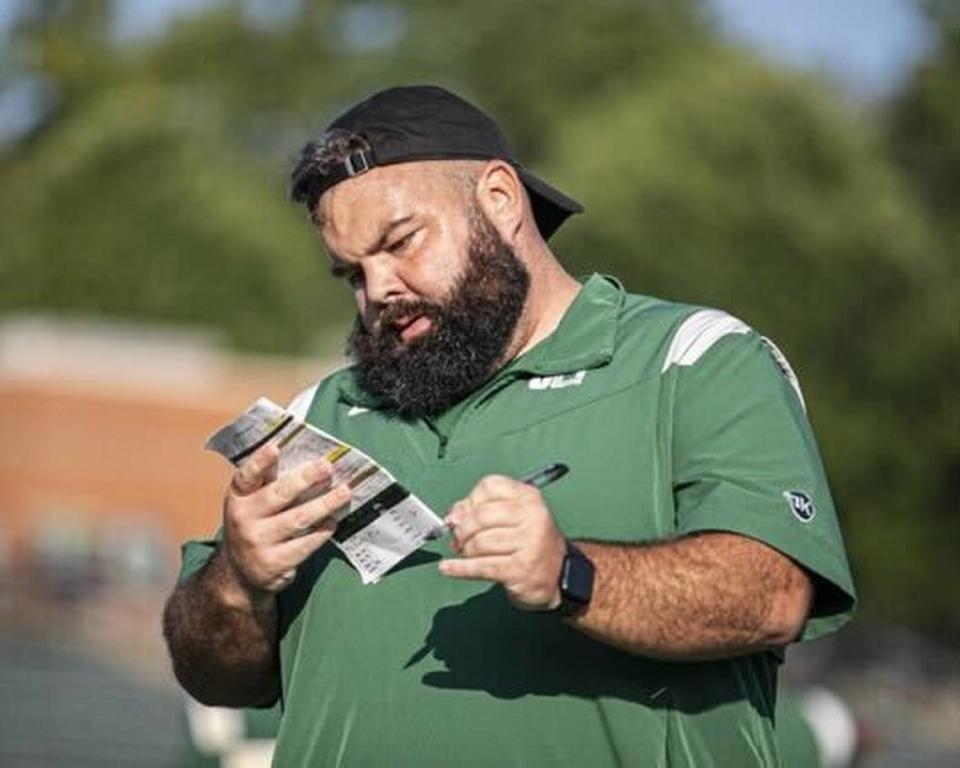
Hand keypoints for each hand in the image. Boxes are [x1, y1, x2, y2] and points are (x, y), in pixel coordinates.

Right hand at [220, 442, 350, 600]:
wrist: (240, 573)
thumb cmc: (255, 524)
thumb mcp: (251, 502)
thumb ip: (270, 482)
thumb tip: (308, 459)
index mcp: (237, 497)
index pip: (246, 476)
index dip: (260, 461)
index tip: (276, 447)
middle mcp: (243, 519)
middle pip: (278, 495)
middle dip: (305, 479)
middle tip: (327, 467)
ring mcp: (258, 543)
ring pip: (298, 519)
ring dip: (325, 504)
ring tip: (344, 492)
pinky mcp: (274, 564)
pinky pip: (304, 545)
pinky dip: (321, 532)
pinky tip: (333, 522)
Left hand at [439, 474, 565, 610]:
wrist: (558, 574)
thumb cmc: (530, 542)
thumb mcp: (514, 517)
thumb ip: (482, 510)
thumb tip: (453, 516)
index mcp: (529, 497)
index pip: (490, 486)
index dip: (471, 500)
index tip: (463, 513)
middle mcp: (532, 516)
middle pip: (481, 516)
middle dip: (462, 529)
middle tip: (458, 538)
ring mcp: (529, 543)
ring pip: (479, 543)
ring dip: (464, 550)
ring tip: (464, 553)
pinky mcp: (520, 569)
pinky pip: (481, 567)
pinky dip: (459, 568)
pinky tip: (447, 568)